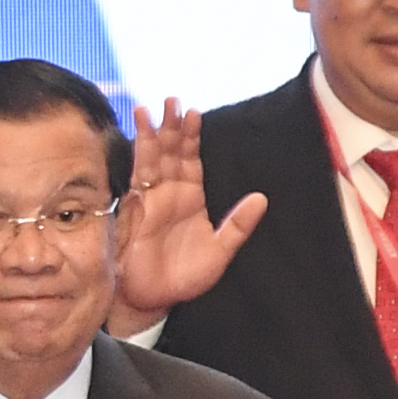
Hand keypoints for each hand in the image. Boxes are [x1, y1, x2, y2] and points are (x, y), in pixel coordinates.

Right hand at [112, 98, 267, 321]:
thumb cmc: (186, 277)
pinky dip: (139, 149)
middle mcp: (171, 192)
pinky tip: (140, 128)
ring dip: (156, 131)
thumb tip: (262, 198)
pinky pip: (137, 171)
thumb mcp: (220, 251)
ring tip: (158, 107)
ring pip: (155, 156)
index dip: (193, 137)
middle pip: (173, 151)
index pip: (193, 160)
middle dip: (174, 126)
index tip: (196, 113)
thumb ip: (239, 225)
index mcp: (192, 199)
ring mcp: (151, 196)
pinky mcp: (135, 204)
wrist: (153, 297)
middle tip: (175, 100)